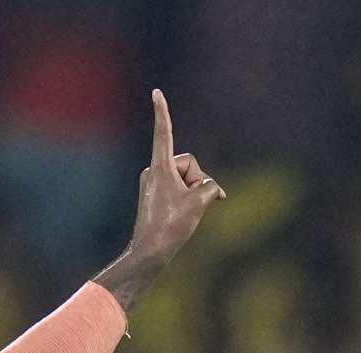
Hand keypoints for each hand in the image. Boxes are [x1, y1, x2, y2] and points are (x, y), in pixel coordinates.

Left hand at [130, 89, 224, 261]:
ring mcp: (154, 184)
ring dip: (194, 194)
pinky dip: (189, 199)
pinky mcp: (157, 196)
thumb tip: (210, 188)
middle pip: (189, 164)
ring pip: (187, 179)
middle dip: (197, 180)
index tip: (156, 92)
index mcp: (160, 167)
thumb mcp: (200, 201)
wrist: (150, 252)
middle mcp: (154, 171)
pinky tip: (186, 217)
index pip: (163, 132)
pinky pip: (181, 190)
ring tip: (183, 214)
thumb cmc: (172, 225)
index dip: (163, 111)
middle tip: (189, 204)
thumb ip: (210, 185)